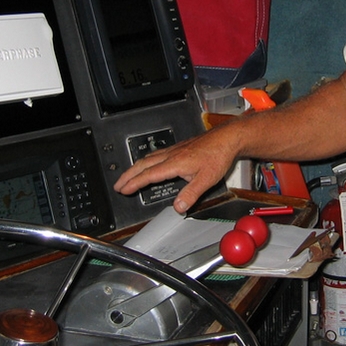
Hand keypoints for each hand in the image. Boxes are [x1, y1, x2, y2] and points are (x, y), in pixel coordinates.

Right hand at [113, 128, 239, 212]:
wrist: (227, 138)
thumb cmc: (218, 155)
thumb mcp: (206, 179)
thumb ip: (191, 194)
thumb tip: (178, 207)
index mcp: (175, 163)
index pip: (149, 174)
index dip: (134, 183)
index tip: (123, 189)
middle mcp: (172, 154)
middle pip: (143, 164)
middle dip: (128, 175)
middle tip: (118, 184)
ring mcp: (175, 150)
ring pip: (149, 158)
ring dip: (135, 168)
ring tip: (128, 176)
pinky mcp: (179, 148)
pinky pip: (157, 154)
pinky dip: (146, 161)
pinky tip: (149, 164)